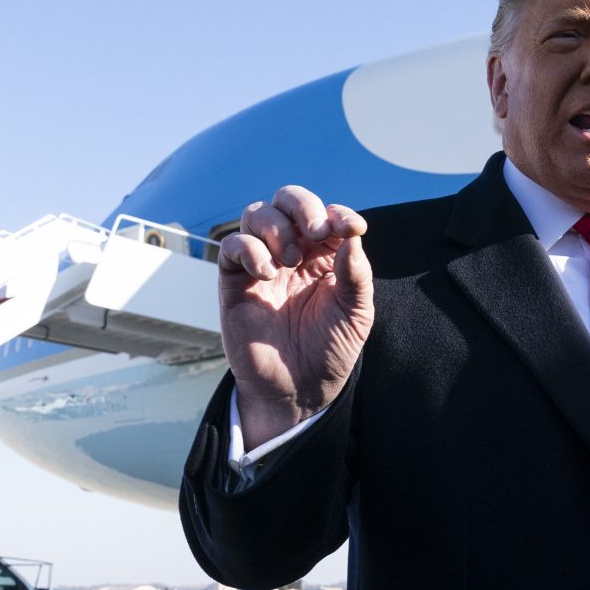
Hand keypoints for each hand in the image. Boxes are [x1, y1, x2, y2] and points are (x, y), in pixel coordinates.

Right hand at [218, 185, 372, 448]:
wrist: (298, 388)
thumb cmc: (330, 349)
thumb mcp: (356, 314)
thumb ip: (356, 274)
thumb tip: (352, 234)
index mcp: (325, 255)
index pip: (327, 215)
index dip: (338, 214)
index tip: (352, 229)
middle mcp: (293, 252)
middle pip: (288, 200)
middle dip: (303, 206)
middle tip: (316, 230)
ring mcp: (262, 263)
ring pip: (258, 214)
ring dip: (276, 226)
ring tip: (289, 260)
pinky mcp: (235, 280)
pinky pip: (233, 245)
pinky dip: (250, 249)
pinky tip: (268, 272)